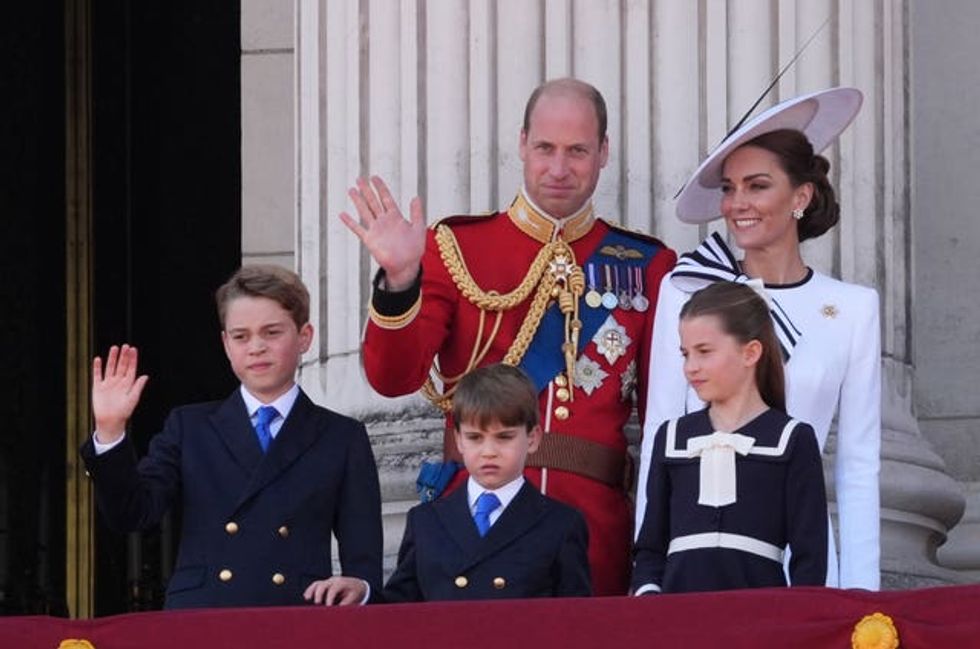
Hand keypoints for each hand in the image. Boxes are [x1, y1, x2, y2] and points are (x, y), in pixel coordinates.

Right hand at [91, 344, 148, 442]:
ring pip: (110, 368)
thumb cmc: (123, 412)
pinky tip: (98, 359)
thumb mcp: (133, 399)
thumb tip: (145, 376)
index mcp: (128, 384)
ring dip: (112, 358)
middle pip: (121, 365)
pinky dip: (97, 367)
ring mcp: (108, 384)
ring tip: (114, 348)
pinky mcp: (98, 387)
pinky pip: (97, 375)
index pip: (131, 368)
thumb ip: (138, 387)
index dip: (132, 359)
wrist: (110, 421)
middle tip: (125, 345)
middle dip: (123, 356)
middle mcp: (118, 382)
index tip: (133, 349)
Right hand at [303, 576, 367, 605]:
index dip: (330, 598)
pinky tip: (306, 597)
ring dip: (311, 591)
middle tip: (318, 604)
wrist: (359, 585)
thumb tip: (336, 611)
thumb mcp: (354, 598)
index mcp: (342, 583)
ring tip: (307, 599)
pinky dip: (310, 591)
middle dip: (319, 594)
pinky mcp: (325, 585)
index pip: (333, 589)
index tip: (328, 607)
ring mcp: (328, 582)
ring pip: (317, 584)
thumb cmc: (356, 593)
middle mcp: (334, 580)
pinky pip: (316, 586)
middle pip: (323, 584)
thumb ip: (345, 604)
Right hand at [339, 175, 425, 290]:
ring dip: (358, 201)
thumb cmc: (414, 249)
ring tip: (351, 190)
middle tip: (359, 178)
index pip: (386, 198)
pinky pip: (358, 229)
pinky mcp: (370, 240)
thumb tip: (415, 197)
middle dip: (367, 190)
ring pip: (365, 211)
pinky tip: (342, 214)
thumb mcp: (418, 229)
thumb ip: (417, 213)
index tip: (374, 177)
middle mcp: (384, 221)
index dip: (381, 188)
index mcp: (396, 217)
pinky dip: (350, 222)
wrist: (406, 265)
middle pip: (373, 202)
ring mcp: (376, 229)